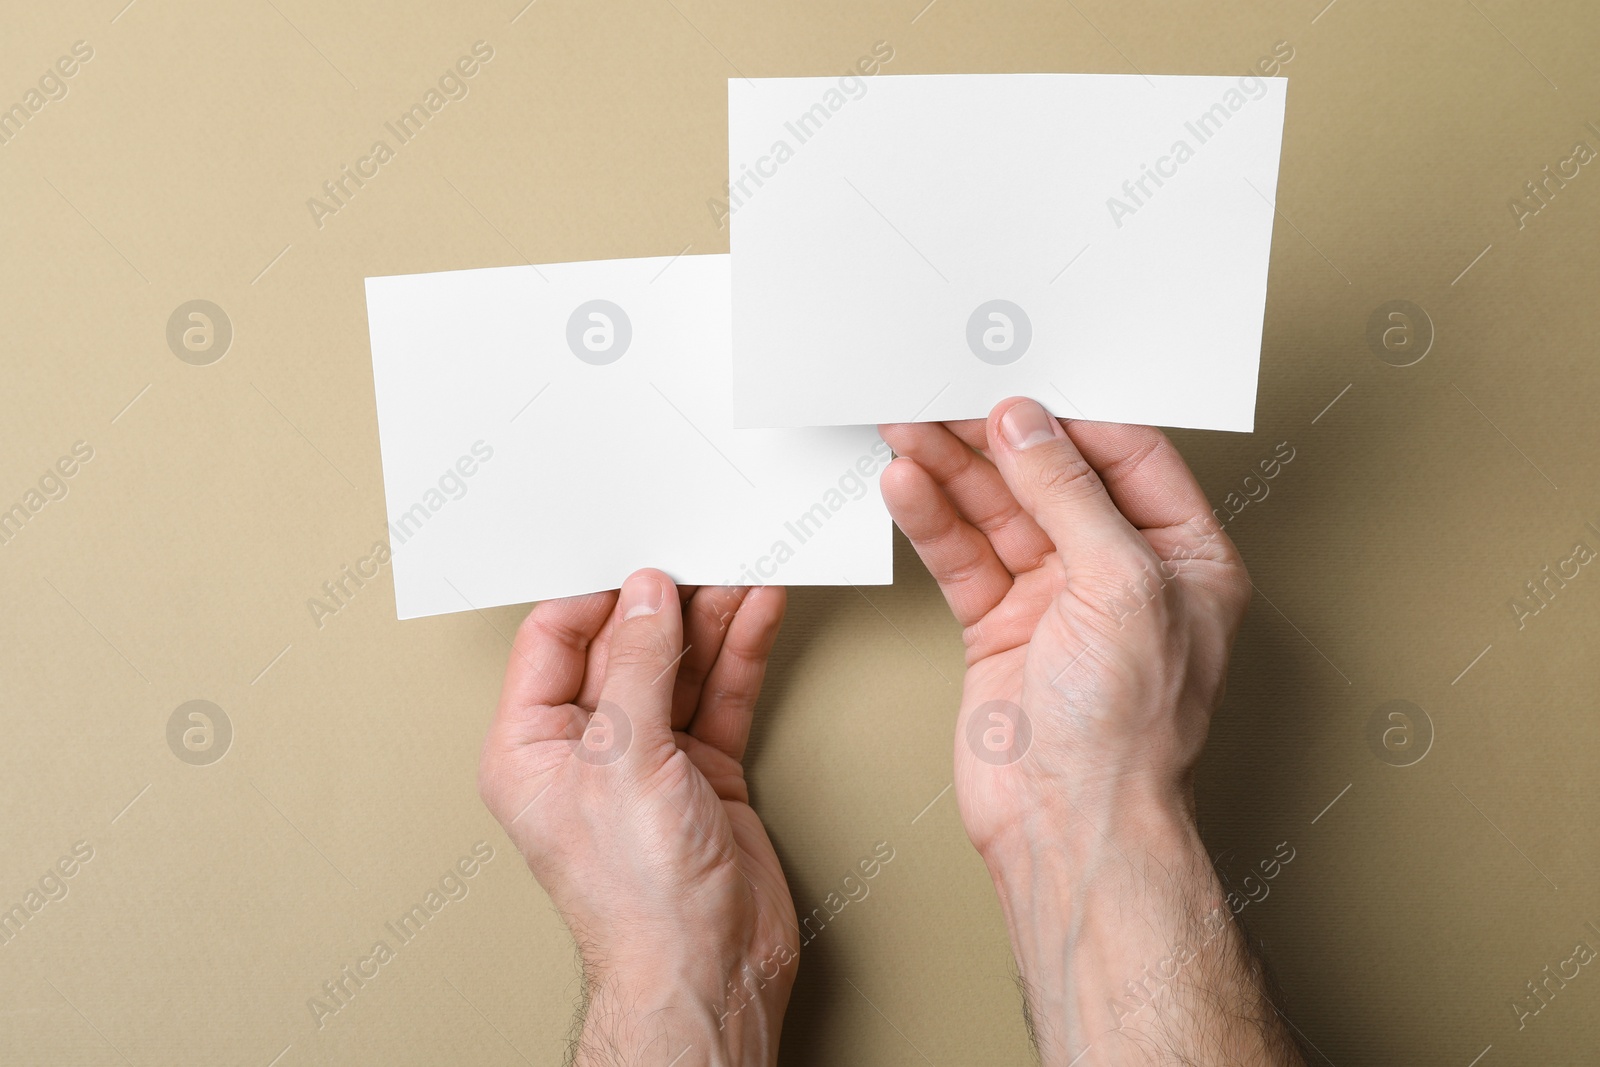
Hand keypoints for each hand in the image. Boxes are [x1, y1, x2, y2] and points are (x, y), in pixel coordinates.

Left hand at [478, 571, 796, 1065]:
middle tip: (702, 553)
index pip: (554, 641)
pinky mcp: (703, 772)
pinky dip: (741, 653)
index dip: (598, 596)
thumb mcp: (623, 760)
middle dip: (664, 602)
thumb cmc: (637, 897)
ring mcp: (648, 759)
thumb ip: (637, 667)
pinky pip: (720, 695)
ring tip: (743, 569)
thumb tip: (647, 597)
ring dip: (712, 619)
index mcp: (529, 746)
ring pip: (679, 666)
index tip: (641, 562)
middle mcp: (585, 748)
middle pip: (622, 647)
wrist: (708, 971)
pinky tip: (759, 612)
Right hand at [880, 399, 1299, 1063]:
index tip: (1018, 381)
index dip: (1072, 416)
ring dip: (952, 469)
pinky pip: (962, 556)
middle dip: (995, 437)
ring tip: (906, 425)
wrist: (1069, 826)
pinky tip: (906, 484)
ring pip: (998, 512)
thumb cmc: (1129, 730)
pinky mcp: (999, 624)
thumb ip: (1070, 495)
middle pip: (1051, 478)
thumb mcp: (1121, 585)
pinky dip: (932, 519)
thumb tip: (1029, 424)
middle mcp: (1121, 570)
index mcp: (1183, 554)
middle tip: (942, 394)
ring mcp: (1056, 597)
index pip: (1128, 456)